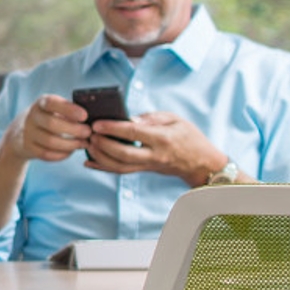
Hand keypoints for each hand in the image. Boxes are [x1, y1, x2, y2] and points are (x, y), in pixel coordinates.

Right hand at [13, 95, 92, 162]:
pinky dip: (62, 154)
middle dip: (73, 129)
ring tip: (84, 143)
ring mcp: (28, 133)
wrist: (21, 132)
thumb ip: (69, 111)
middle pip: (52, 124)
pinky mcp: (28, 148)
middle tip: (88, 132)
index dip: (68, 109)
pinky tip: (71, 151)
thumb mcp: (54, 109)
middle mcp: (31, 117)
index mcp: (41, 103)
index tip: (84, 116)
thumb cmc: (49, 117)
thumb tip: (93, 119)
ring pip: (50, 142)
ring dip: (70, 144)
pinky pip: (46, 154)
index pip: (52, 103)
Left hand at [84, 110, 232, 186]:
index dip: (114, 128)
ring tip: (89, 145)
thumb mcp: (175, 120)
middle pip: (124, 154)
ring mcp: (149, 166)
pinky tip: (89, 162)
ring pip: (120, 167)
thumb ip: (152, 118)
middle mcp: (155, 155)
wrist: (200, 163)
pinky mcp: (144, 171)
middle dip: (104, 145)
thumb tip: (129, 118)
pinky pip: (121, 172)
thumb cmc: (188, 136)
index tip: (97, 123)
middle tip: (90, 134)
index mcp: (163, 139)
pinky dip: (103, 168)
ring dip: (101, 157)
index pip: (134, 133)